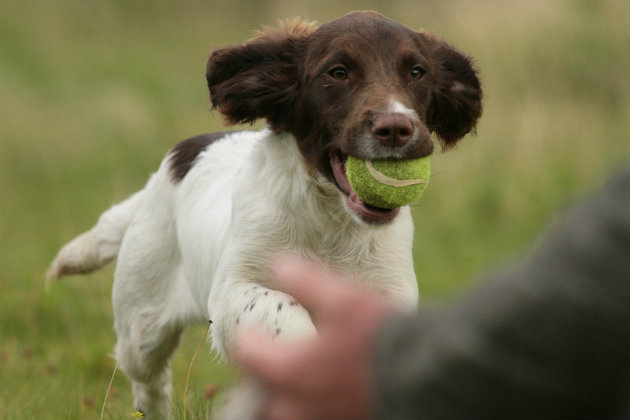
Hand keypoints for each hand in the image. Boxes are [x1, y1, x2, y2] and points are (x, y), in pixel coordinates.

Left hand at [234, 256, 394, 419]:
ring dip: (285, 397)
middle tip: (274, 357)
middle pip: (261, 393)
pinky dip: (311, 408)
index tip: (256, 328)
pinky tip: (325, 394)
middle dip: (264, 374)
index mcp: (290, 370)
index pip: (247, 354)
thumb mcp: (340, 297)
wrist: (425, 375)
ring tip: (297, 381)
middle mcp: (297, 405)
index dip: (250, 337)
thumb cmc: (379, 334)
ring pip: (286, 414)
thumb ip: (303, 280)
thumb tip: (277, 264)